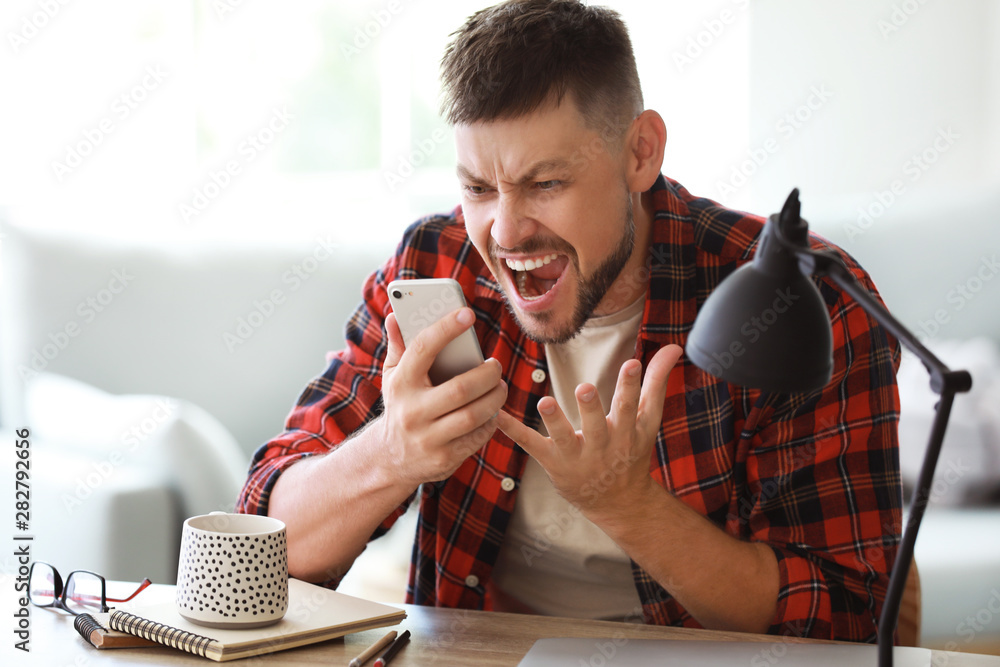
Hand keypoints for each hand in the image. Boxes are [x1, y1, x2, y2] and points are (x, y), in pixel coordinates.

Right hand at [375, 307, 506, 485]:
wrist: (389, 458)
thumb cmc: (400, 406)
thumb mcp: (392, 378)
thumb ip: (398, 347)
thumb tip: (394, 317)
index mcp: (400, 384)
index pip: (424, 349)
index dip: (447, 328)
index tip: (468, 314)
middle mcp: (412, 412)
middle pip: (461, 388)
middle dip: (487, 374)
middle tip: (496, 366)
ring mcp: (428, 438)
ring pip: (474, 415)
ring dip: (495, 398)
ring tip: (500, 387)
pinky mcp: (444, 459)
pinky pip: (478, 436)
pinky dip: (490, 421)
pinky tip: (491, 411)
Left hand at [496, 344, 681, 515]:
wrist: (618, 502)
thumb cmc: (632, 452)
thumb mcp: (649, 420)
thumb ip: (657, 382)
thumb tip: (675, 346)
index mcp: (628, 432)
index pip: (631, 406)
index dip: (632, 386)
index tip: (632, 363)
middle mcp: (603, 446)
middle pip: (598, 424)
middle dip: (592, 407)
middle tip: (585, 387)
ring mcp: (577, 456)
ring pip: (565, 438)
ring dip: (555, 421)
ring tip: (545, 403)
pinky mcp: (553, 464)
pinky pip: (532, 446)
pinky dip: (515, 432)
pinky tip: (498, 417)